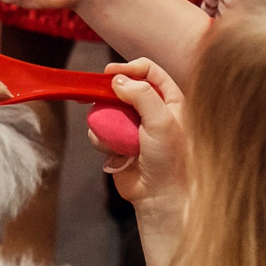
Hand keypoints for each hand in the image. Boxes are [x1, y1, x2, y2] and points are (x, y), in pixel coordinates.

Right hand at [95, 60, 187, 214]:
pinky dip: (101, 138)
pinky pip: (99, 130)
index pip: (148, 71)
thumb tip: (117, 80)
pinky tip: (111, 152)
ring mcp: (132, 126)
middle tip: (96, 93)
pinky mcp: (117, 142)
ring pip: (106, 108)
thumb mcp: (162, 121)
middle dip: (109, 92)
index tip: (110, 73)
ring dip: (105, 120)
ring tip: (114, 137)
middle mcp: (151, 110)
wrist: (159, 197)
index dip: (129, 68)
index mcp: (170, 100)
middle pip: (123, 87)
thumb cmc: (169, 159)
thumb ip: (141, 94)